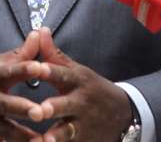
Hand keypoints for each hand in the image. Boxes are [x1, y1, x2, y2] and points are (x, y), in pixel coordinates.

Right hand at [0, 31, 45, 141]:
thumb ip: (19, 55)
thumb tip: (39, 35)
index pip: (7, 70)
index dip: (24, 68)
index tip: (41, 67)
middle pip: (5, 104)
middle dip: (23, 108)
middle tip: (40, 112)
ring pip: (7, 132)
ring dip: (25, 137)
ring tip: (44, 140)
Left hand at [36, 27, 131, 141]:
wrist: (124, 114)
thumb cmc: (90, 88)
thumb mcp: (76, 70)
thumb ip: (54, 55)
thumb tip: (39, 30)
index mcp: (78, 81)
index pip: (63, 74)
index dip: (50, 71)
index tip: (36, 68)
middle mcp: (81, 102)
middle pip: (67, 105)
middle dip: (53, 108)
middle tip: (39, 110)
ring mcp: (83, 124)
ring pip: (68, 131)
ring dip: (56, 137)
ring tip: (43, 141)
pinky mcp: (83, 141)